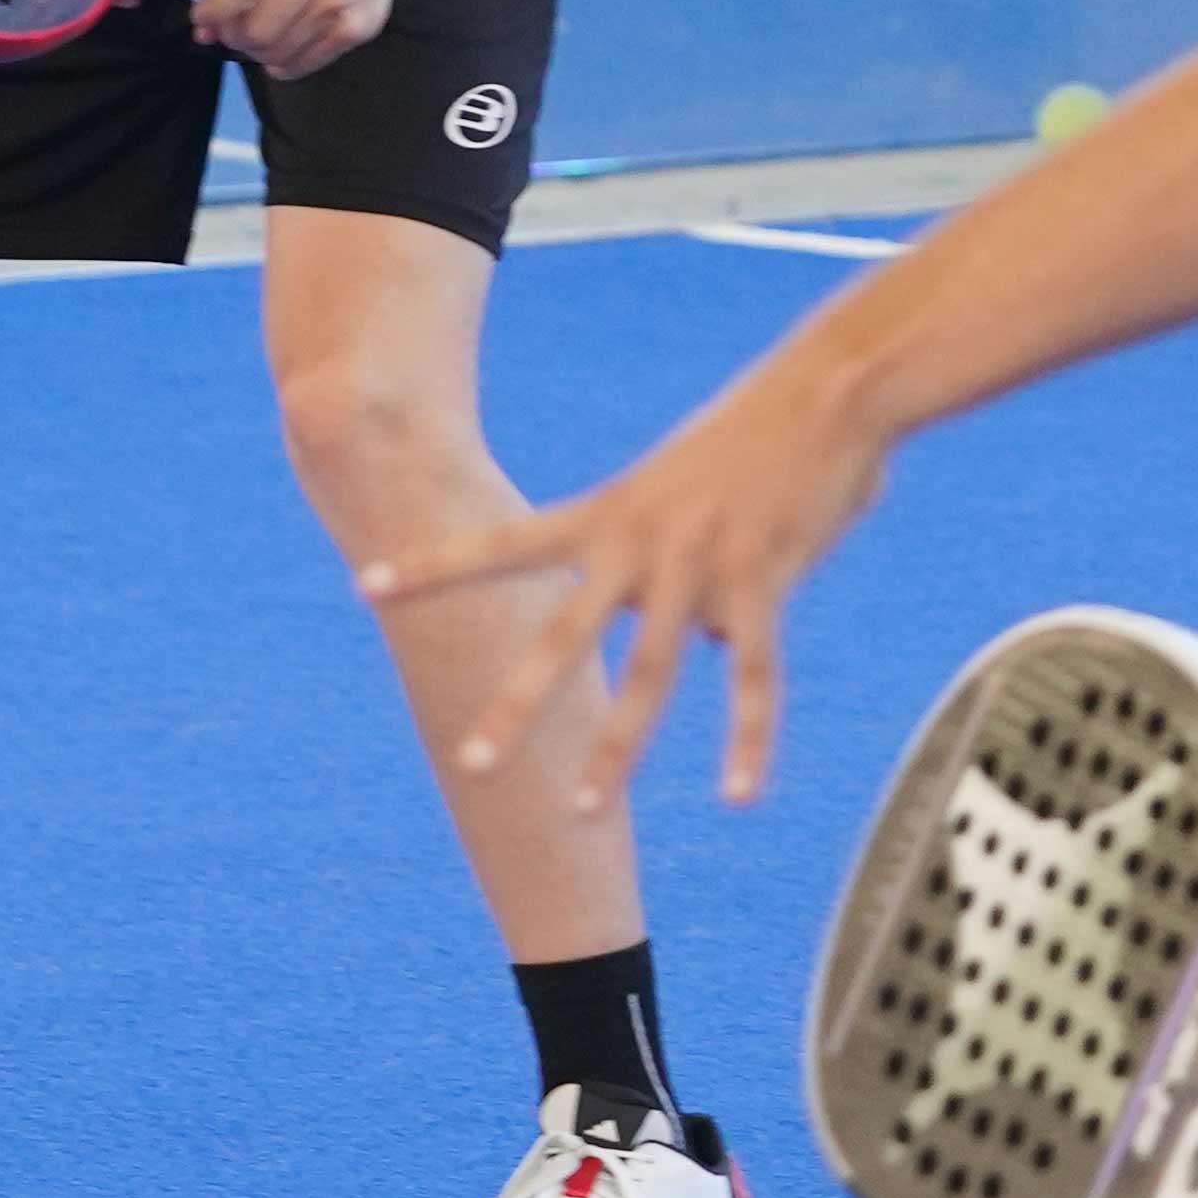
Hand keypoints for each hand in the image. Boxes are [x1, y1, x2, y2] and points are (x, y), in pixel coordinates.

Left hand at [191, 0, 394, 78]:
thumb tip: (203, 29)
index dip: (215, 11)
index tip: (203, 19)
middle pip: (256, 30)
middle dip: (235, 36)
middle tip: (235, 30)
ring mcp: (337, 2)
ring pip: (276, 52)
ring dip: (258, 52)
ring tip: (261, 38)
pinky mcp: (354, 28)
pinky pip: (303, 64)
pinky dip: (283, 64)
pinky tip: (282, 50)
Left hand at [355, 352, 888, 809]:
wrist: (830, 386)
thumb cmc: (761, 431)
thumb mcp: (686, 487)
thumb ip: (676, 565)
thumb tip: (702, 642)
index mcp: (611, 510)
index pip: (505, 545)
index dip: (435, 567)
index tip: (367, 587)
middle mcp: (642, 540)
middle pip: (565, 635)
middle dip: (516, 704)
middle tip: (465, 763)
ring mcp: (701, 561)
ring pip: (649, 671)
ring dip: (616, 749)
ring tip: (579, 811)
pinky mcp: (763, 578)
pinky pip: (752, 675)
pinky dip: (747, 741)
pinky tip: (738, 795)